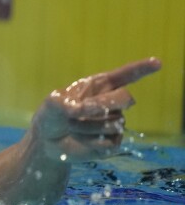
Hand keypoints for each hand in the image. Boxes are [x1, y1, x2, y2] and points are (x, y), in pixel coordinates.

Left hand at [32, 57, 161, 162]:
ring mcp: (114, 122)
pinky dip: (89, 141)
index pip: (125, 75)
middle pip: (126, 98)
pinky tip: (78, 139)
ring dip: (86, 126)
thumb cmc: (51, 115)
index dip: (141, 69)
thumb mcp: (54, 103)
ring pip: (114, 122)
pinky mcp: (112, 142)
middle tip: (81, 110)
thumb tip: (90, 110)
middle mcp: (110, 102)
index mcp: (99, 86)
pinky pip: (109, 142)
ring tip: (71, 126)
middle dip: (105, 104)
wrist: (47, 139)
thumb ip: (71, 103)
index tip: (157, 62)